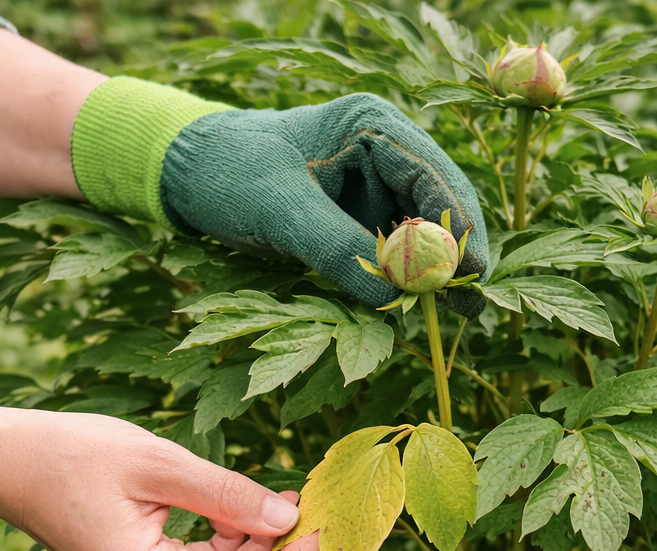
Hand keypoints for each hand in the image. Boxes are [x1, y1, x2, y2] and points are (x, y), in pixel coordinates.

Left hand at [161, 94, 489, 316]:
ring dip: (433, 275)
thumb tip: (392, 296)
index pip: (434, 176)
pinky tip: (415, 312)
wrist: (184, 176)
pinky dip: (402, 283)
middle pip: (439, 208)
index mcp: (372, 126)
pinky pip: (392, 256)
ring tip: (457, 317)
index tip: (471, 271)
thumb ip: (336, 247)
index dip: (458, 225)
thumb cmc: (227, 172)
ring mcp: (372, 191)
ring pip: (421, 237)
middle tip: (472, 305)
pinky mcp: (357, 223)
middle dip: (454, 255)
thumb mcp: (279, 208)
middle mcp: (384, 155)